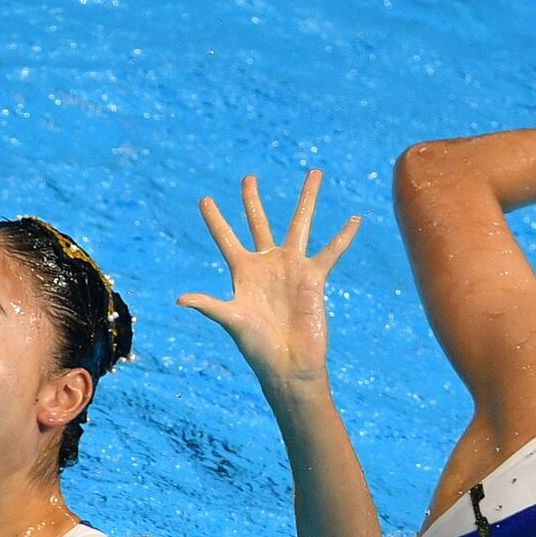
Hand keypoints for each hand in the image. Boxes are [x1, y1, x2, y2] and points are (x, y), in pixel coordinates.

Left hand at [178, 170, 360, 388]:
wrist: (289, 363)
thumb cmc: (257, 346)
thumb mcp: (232, 321)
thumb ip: (210, 306)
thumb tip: (181, 299)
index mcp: (243, 272)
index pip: (226, 238)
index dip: (215, 219)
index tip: (205, 198)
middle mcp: (267, 265)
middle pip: (259, 223)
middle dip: (252, 200)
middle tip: (248, 177)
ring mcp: (292, 268)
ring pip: (300, 224)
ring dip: (307, 199)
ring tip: (314, 173)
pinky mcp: (314, 278)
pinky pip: (331, 251)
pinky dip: (343, 236)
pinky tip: (354, 219)